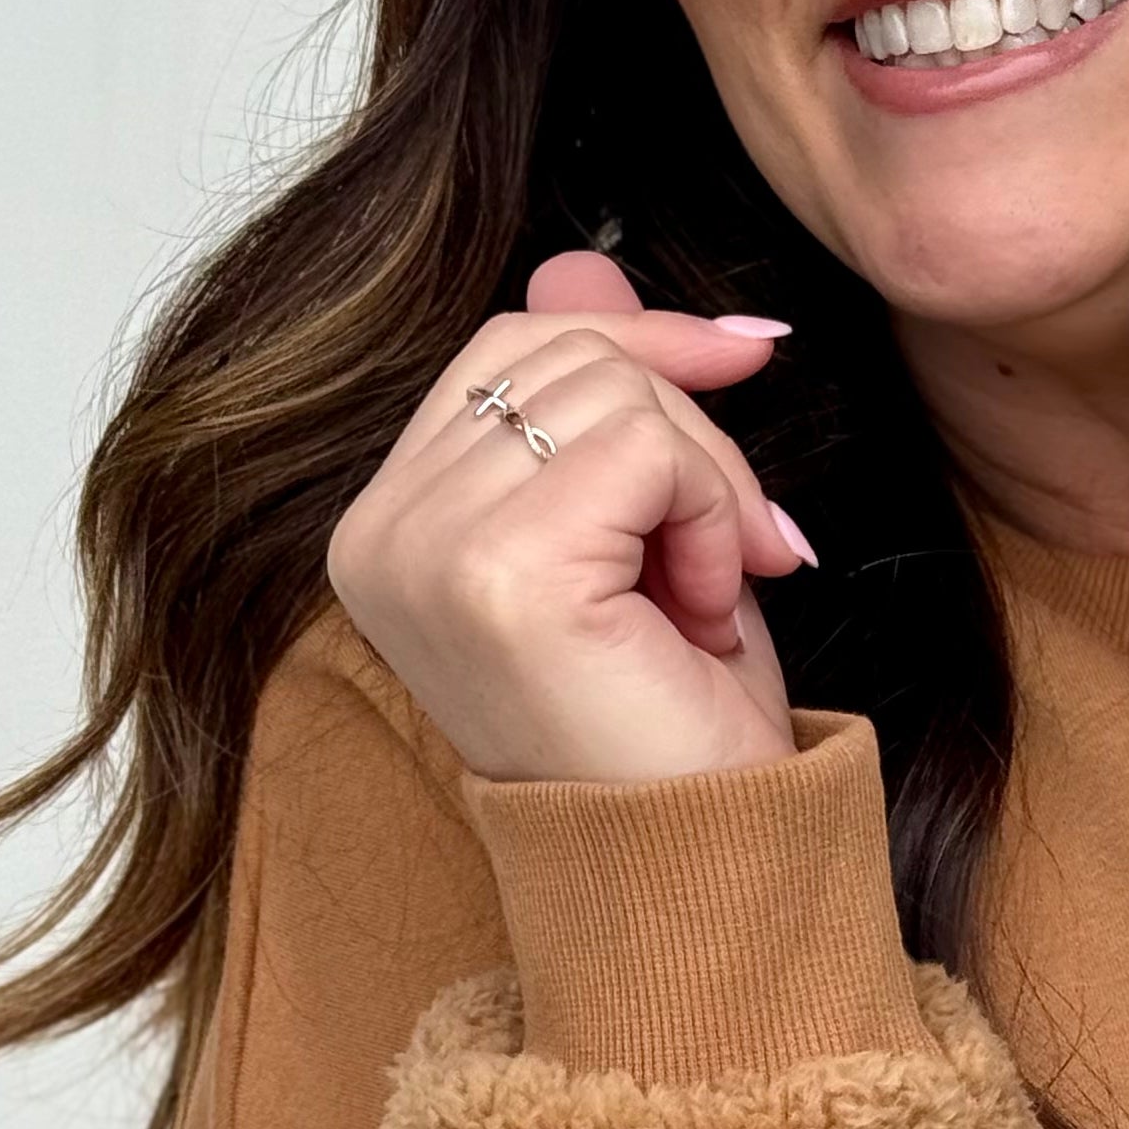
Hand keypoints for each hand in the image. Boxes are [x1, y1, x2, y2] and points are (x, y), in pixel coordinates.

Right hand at [327, 251, 814, 785]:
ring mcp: (423, 550)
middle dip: (686, 432)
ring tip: (705, 599)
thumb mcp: (638, 534)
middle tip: (735, 552)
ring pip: (610, 386)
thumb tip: (582, 253)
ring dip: (706, 485)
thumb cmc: (671, 730)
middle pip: (562, 352)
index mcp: (387, 527)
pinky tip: (705, 610)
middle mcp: (377, 534)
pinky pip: (643, 446)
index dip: (640, 342)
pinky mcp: (495, 571)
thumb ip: (596, 399)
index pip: (508, 349)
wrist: (703, 875)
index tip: (751, 361)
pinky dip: (712, 514)